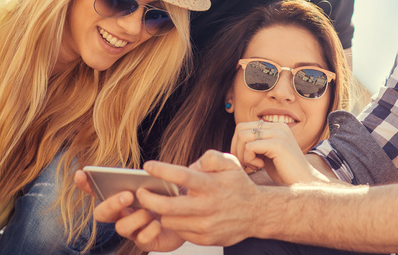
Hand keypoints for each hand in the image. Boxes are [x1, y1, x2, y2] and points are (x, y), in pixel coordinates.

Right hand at [74, 169, 183, 250]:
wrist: (190, 214)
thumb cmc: (171, 194)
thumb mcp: (161, 180)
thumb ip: (152, 176)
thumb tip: (148, 169)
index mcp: (121, 196)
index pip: (97, 190)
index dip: (85, 184)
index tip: (80, 173)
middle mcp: (121, 214)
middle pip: (102, 213)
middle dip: (112, 203)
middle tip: (128, 195)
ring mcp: (132, 230)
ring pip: (121, 228)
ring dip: (136, 217)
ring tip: (150, 211)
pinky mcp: (145, 242)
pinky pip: (141, 239)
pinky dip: (150, 230)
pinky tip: (159, 224)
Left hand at [133, 151, 260, 245]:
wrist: (257, 214)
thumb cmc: (239, 186)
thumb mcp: (230, 164)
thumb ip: (211, 158)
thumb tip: (191, 165)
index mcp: (212, 185)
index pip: (182, 176)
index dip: (162, 170)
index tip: (147, 166)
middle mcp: (208, 206)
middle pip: (166, 206)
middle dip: (147, 198)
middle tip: (141, 192)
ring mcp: (206, 225)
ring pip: (169, 220)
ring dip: (162, 212)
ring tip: (161, 203)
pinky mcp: (205, 239)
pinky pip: (179, 232)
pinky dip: (175, 223)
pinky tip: (179, 215)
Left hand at [230, 121, 327, 184]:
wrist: (304, 183)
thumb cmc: (284, 172)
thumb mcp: (267, 154)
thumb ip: (255, 145)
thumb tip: (232, 145)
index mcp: (274, 127)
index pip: (243, 127)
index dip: (237, 144)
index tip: (243, 161)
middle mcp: (277, 126)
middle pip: (240, 129)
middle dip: (236, 149)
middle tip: (246, 165)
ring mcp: (278, 133)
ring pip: (243, 137)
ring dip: (243, 155)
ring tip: (254, 166)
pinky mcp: (278, 144)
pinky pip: (250, 147)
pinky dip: (249, 159)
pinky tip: (260, 167)